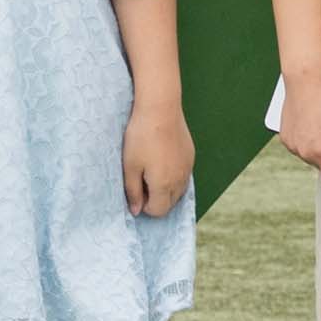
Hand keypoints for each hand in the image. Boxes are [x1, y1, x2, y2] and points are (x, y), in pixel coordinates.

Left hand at [122, 97, 193, 219]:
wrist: (160, 108)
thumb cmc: (141, 137)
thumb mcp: (130, 166)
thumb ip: (133, 192)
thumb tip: (136, 211)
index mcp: (164, 186)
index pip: (158, 211)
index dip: (144, 205)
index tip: (135, 189)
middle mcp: (180, 180)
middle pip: (170, 204)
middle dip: (156, 199)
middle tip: (141, 179)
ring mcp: (188, 168)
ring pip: (179, 191)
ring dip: (165, 188)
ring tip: (151, 169)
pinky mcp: (190, 156)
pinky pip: (183, 176)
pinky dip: (173, 176)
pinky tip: (162, 159)